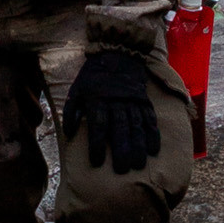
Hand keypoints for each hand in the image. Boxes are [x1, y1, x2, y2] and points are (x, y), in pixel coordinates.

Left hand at [62, 46, 160, 176]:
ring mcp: (133, 100)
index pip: (98, 124)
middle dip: (121, 150)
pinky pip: (150, 118)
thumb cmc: (93, 76)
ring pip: (136, 125)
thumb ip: (71, 111)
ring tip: (138, 165)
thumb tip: (69, 134)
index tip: (97, 163)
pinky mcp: (144, 100)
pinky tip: (153, 150)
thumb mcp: (77, 89)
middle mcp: (116, 101)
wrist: (117, 53)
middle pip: (120, 127)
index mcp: (98, 99)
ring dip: (138, 146)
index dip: (96, 144)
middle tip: (122, 170)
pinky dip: (153, 134)